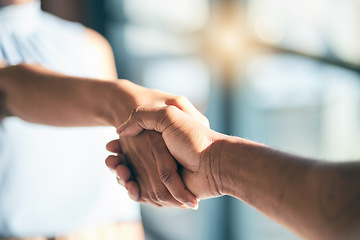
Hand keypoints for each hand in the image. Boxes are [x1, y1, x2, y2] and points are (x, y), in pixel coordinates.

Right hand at [106, 92, 207, 208]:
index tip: (109, 146)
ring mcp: (163, 173)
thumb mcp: (168, 115)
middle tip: (110, 161)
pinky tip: (127, 183)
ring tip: (116, 170)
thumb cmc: (194, 138)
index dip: (119, 146)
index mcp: (160, 140)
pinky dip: (133, 189)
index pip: (132, 144)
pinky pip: (144, 192)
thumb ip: (142, 117)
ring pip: (135, 176)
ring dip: (122, 174)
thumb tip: (120, 131)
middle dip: (118, 162)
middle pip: (131, 161)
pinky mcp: (166, 190)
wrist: (215, 163)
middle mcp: (161, 156)